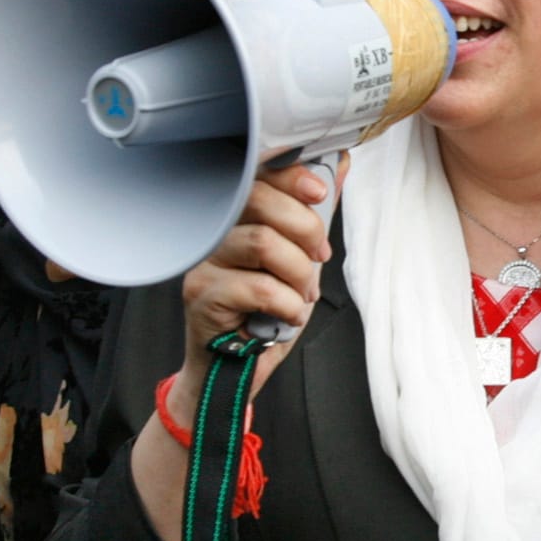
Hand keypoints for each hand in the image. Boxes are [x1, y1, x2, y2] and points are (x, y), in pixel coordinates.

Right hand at [134, 160, 339, 540]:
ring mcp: (202, 264)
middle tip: (319, 258)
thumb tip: (340, 166)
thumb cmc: (263, 316)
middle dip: (304, 228)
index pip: (254, 173)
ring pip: (261, 243)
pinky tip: (286, 316)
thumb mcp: (299, 260)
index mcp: (234, 217)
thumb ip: (314, 214)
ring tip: (301, 294)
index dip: (290, 174)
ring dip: (297, 272)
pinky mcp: (200, 297)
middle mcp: (211, 233)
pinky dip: (285, 303)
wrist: (233, 374)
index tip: (319, 193)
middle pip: (258, 201)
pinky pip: (256, 286)